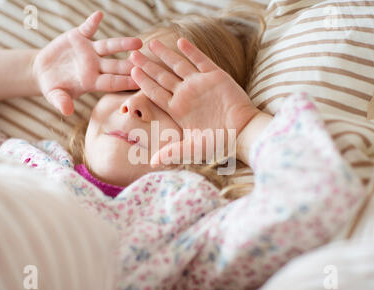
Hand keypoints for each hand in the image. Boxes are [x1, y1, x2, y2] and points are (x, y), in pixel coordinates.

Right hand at [33, 11, 141, 114]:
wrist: (43, 71)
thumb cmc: (53, 87)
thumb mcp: (55, 95)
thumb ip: (61, 101)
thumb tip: (66, 111)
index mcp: (92, 81)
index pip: (112, 82)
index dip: (125, 82)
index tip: (139, 82)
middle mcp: (95, 66)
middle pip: (116, 65)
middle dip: (130, 64)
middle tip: (145, 62)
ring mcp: (89, 51)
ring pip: (109, 46)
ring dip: (123, 43)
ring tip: (138, 41)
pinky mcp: (79, 37)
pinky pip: (88, 28)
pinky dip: (92, 22)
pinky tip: (99, 15)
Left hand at [130, 38, 257, 165]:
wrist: (243, 133)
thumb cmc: (219, 143)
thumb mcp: (193, 149)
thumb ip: (173, 152)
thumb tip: (151, 163)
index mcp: (178, 109)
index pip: (156, 93)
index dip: (144, 82)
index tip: (131, 72)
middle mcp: (186, 95)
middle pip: (162, 76)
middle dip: (147, 65)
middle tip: (132, 54)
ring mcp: (200, 84)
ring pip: (178, 65)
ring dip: (165, 54)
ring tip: (152, 42)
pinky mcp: (216, 77)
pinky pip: (201, 61)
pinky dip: (192, 51)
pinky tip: (180, 41)